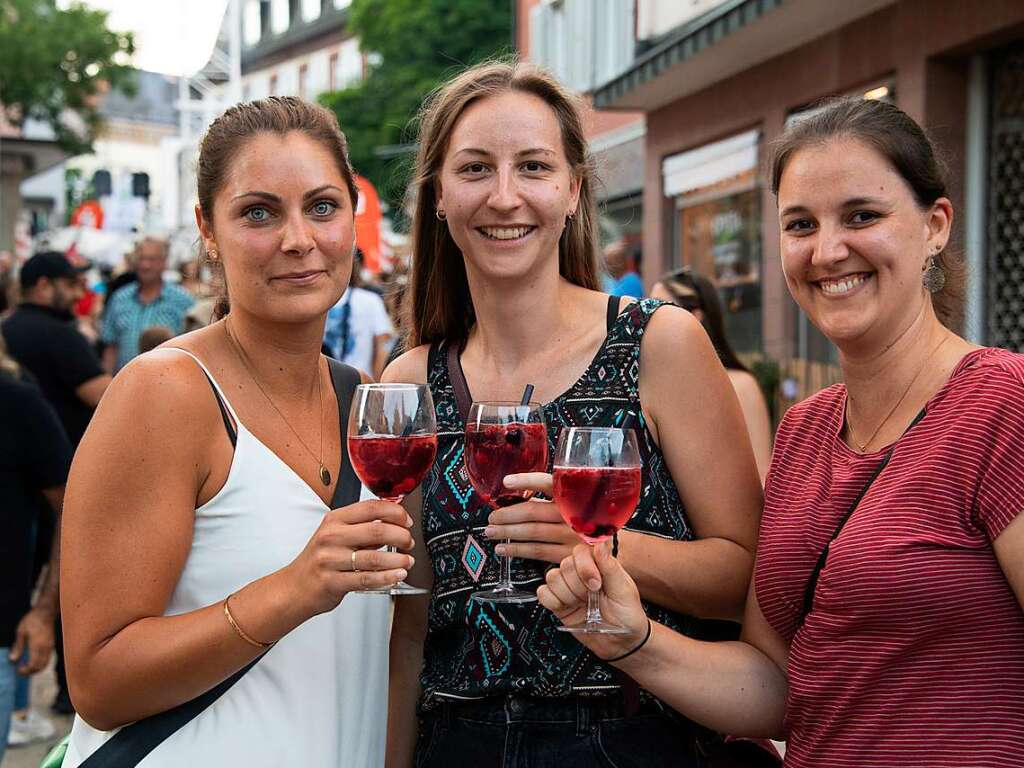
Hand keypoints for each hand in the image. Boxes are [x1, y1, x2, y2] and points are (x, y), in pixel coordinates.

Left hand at [9, 607, 54, 674]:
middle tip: (21, 671)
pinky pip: (47, 659)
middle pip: (40, 666)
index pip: (33, 664)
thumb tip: (12, 660)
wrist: (46, 612)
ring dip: (36, 668)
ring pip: (45, 663)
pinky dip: (40, 663)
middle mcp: (46, 648)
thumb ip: (17, 646)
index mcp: (37, 645)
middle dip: (31, 672)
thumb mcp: (21, 632)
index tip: (18, 670)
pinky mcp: (51, 645)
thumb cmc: (32, 620)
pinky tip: (33, 660)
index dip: (25, 671)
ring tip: (27, 667)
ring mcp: (50, 646)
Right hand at [288, 500, 414, 616]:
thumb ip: (363, 528)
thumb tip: (396, 523)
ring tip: (407, 561)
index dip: (395, 512)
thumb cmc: (319, 559)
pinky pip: (366, 579)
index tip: (406, 520)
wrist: (294, 587)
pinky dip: (387, 577)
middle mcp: (331, 537)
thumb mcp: (336, 535)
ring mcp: (330, 560)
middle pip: (376, 530)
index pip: (370, 507)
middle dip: (401, 536)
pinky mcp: (332, 582)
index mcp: (334, 520)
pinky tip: (397, 575)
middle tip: (409, 542)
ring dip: (398, 560)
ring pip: (374, 558)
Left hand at [485, 473, 577, 563]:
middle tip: (492, 517)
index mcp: (573, 496)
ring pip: (532, 532)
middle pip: (533, 512)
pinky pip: (536, 552)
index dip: (526, 481)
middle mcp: (572, 515)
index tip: (506, 482)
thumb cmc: (586, 522)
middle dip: (507, 514)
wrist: (609, 549)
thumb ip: (550, 501)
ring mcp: (570, 536)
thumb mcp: (575, 505)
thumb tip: (517, 499)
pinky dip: (516, 550)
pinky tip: (503, 549)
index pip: (548, 483)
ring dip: (507, 532)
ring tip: (491, 532)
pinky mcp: (567, 555)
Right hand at [537, 542, 648, 659]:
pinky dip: (552, 600)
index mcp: (599, 564)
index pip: (580, 551)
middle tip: (592, 597)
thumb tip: (601, 543)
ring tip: (581, 604)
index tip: (596, 584)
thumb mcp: (624, 590)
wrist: (621, 642)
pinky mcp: (558, 603)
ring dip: (567, 594)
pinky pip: (543, 593)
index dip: (585, 567)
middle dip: (578, 585)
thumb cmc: (627, 614)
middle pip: (565, 565)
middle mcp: (581, 573)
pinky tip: (566, 607)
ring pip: (552, 577)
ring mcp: (568, 588)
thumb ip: (610, 566)